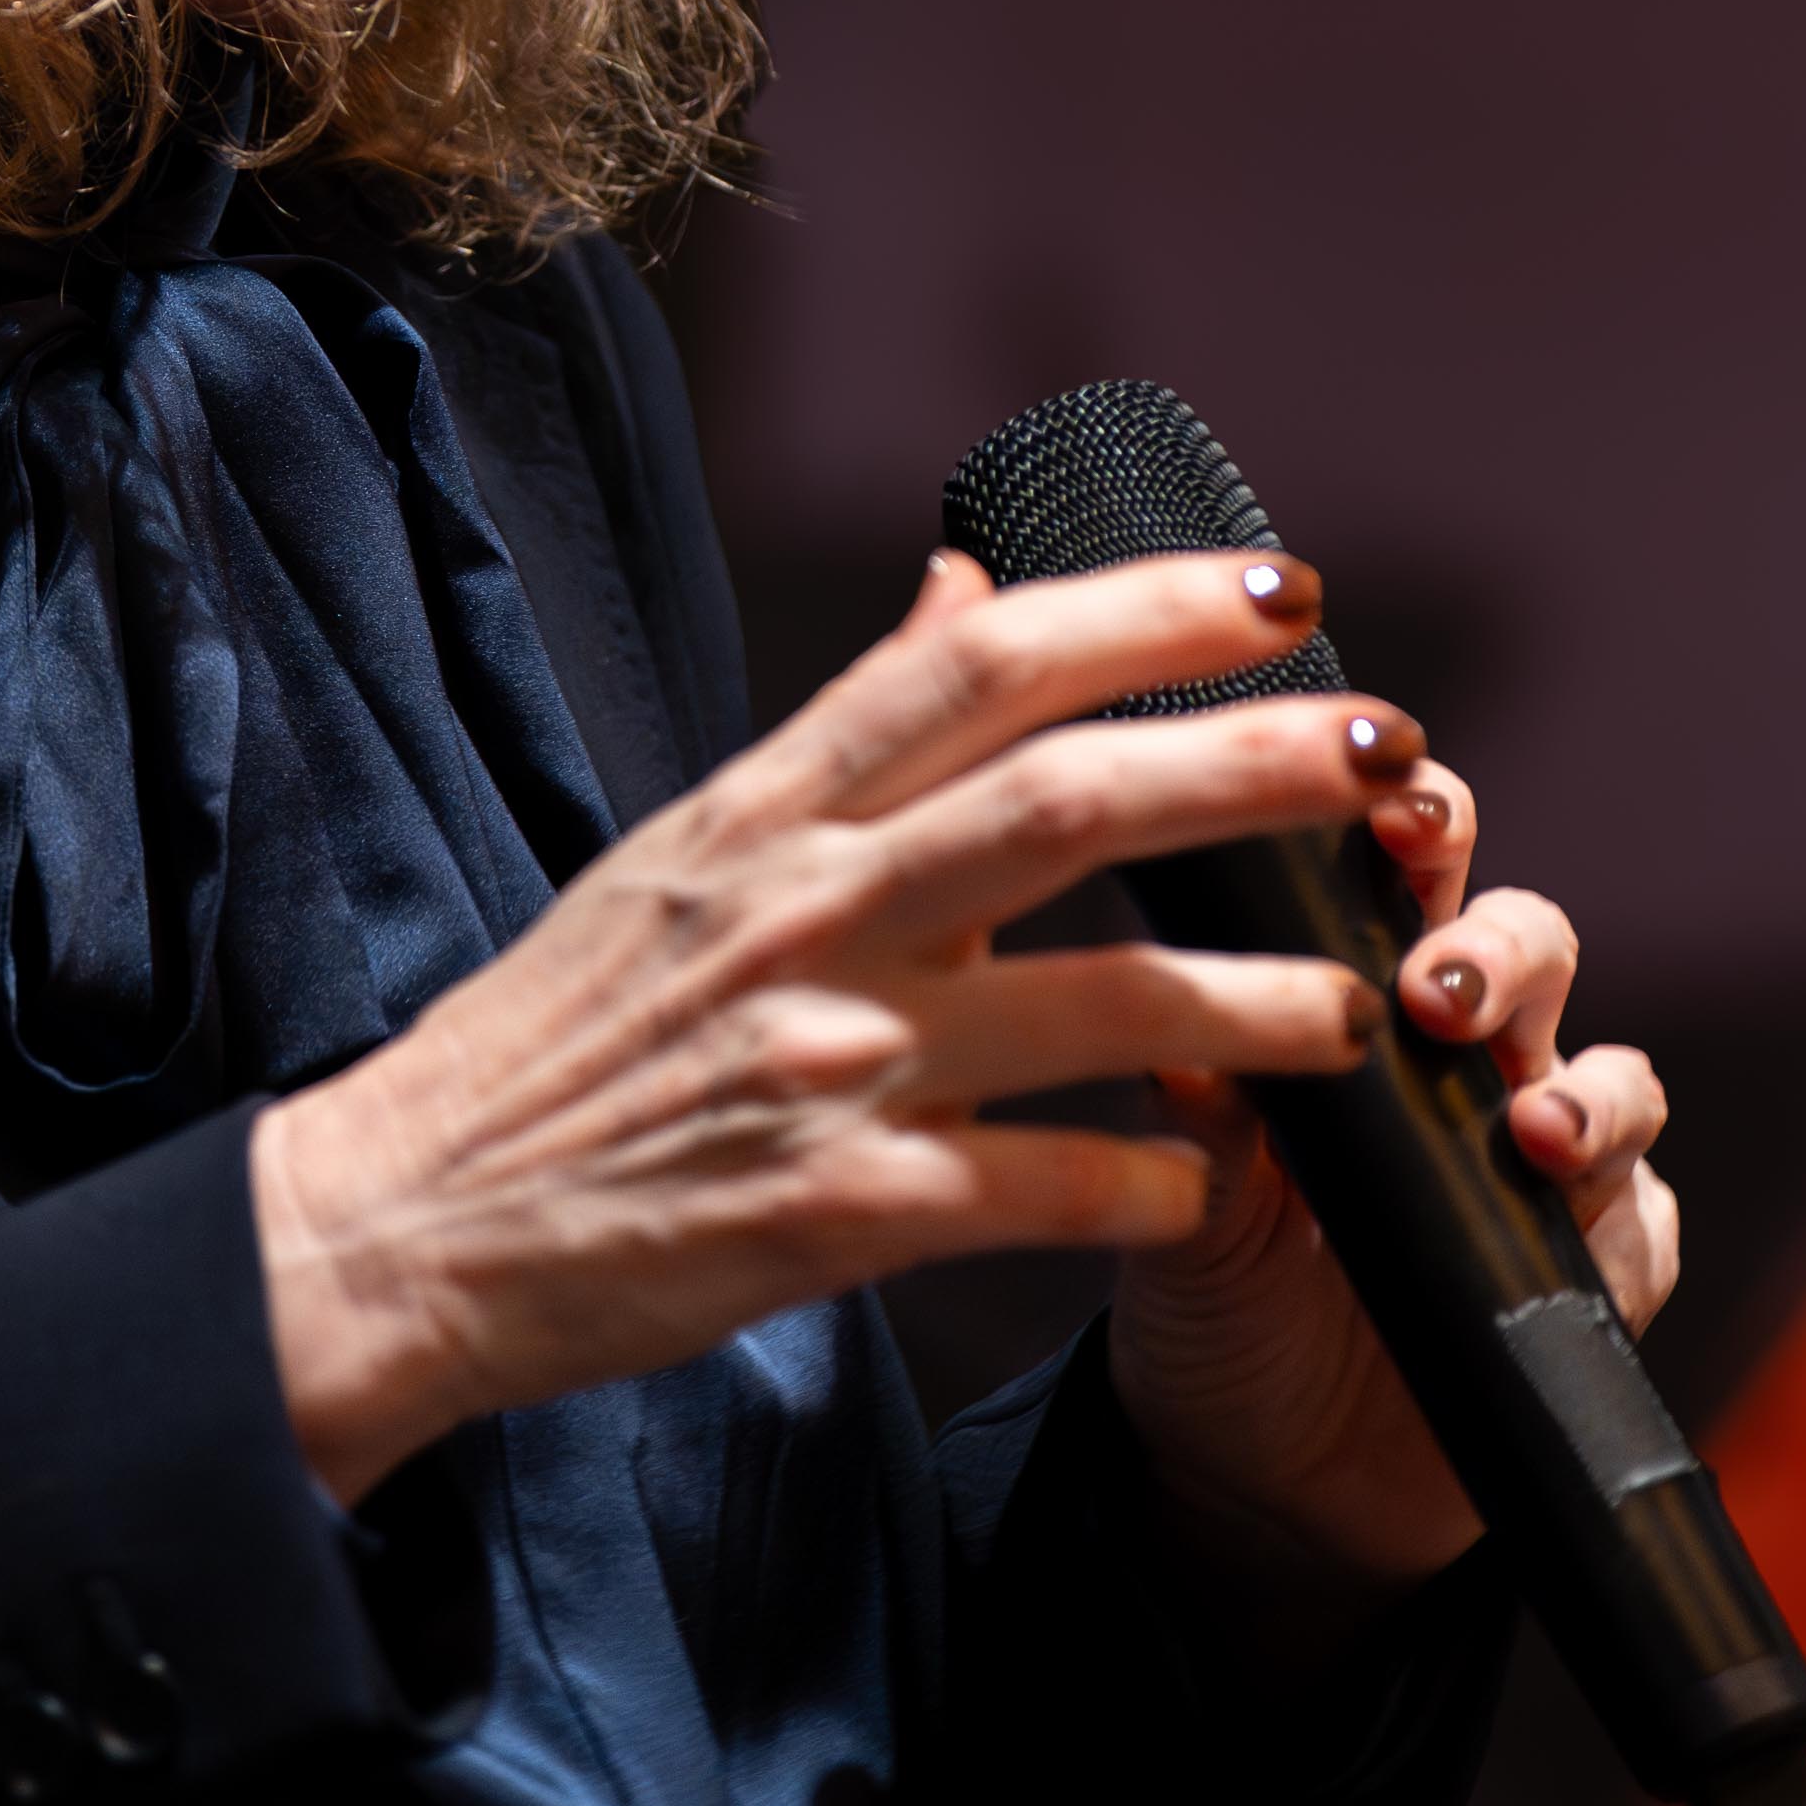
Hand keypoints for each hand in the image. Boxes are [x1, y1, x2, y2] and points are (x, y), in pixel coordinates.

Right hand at [250, 547, 1441, 1501]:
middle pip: (1066, 799)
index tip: (1278, 586)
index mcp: (766, 812)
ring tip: (1367, 1001)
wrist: (410, 1221)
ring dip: (1261, 998)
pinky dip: (1153, 1187)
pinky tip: (1216, 1188)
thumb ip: (847, 732)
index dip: (1141, 610)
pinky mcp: (836, 1213)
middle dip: (1252, 762)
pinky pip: (1046, 1191)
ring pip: (1098, 1004)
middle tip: (1395, 748)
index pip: (977, 664)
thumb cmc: (557, 1040)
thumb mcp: (683, 849)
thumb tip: (967, 584)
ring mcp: (825, 1060)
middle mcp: (804, 913)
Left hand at [1103, 722, 1677, 1612]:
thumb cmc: (1218, 1301)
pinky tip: (1568, 1204)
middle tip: (1438, 989)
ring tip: (1525, 1121)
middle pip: (1530, 942)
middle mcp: (1472, 1055)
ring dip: (1580, 1082)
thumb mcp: (1186, 1213)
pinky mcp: (1607, 1263)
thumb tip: (1174, 1025)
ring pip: (1611, 1068)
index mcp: (1361, 994)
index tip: (1388, 810)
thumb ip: (1199, 1120)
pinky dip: (1617, 1197)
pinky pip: (1647, 1208)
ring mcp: (1552, 1156)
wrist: (1264, 1481)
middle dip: (1496, 948)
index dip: (1418, 818)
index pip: (1411, 867)